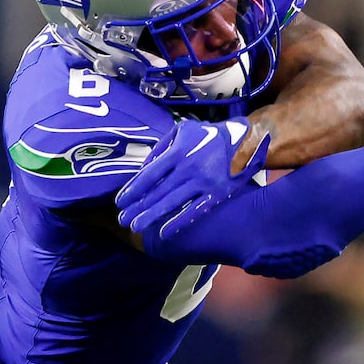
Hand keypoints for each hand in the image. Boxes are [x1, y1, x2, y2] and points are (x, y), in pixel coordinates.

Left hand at [116, 115, 270, 240]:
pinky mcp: (217, 194)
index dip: (133, 189)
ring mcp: (204, 183)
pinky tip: (163, 232)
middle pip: (158, 192)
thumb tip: (143, 169)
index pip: (149, 174)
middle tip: (123, 220)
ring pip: (173, 204)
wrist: (243, 139)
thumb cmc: (206, 135)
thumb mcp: (180, 131)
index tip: (120, 202)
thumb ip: (160, 148)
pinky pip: (195, 211)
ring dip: (152, 217)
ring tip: (136, 227)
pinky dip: (178, 223)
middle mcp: (189, 168)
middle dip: (138, 207)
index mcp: (178, 151)